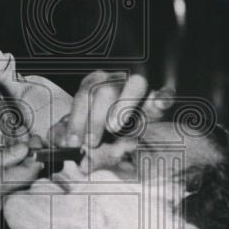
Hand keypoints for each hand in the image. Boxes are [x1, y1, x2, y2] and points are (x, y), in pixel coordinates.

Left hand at [48, 71, 174, 149]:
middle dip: (95, 117)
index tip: (72, 142)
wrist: (144, 129)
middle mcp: (117, 80)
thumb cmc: (111, 130)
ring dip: (123, 105)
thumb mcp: (91, 134)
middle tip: (91, 142)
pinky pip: (164, 91)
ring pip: (134, 83)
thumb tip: (63, 148)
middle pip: (104, 90)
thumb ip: (76, 138)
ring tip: (114, 127)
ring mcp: (142, 85)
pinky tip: (159, 104)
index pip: (83, 96)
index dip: (76, 120)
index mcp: (96, 85)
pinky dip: (162, 96)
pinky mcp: (163, 94)